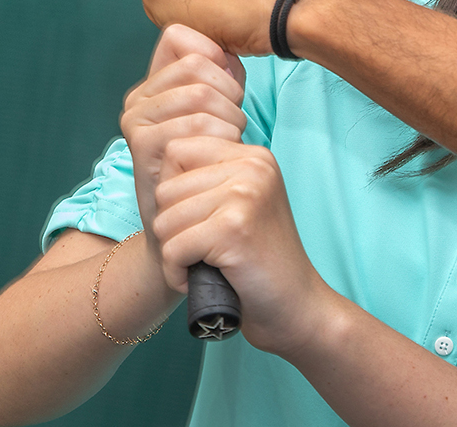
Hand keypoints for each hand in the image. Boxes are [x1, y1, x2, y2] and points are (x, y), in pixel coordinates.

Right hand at [120, 25, 248, 278]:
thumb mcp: (222, 113)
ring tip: (226, 145)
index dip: (215, 57)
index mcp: (153, 84)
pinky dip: (222, 138)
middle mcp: (137, 98)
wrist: (188, 230)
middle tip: (232, 127)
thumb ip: (223, 76)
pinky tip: (218, 159)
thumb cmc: (211, 168)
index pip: (181, 37)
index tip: (228, 92)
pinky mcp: (141, 146)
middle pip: (198, 64)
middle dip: (230, 94)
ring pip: (200, 93)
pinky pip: (195, 123)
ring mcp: (134, 121)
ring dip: (229, 119)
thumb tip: (226, 50)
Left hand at [152, 133, 334, 358]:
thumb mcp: (241, 202)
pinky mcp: (233, 229)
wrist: (295, 305)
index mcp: (254, 156)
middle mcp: (252, 166)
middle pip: (165, 189)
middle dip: (172, 227)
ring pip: (165, 220)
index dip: (174, 193)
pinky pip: (172, 249)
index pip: (177, 150)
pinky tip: (201, 279)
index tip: (200, 220)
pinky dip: (177, 274)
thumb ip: (211, 177)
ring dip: (174, 253)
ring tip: (205, 263)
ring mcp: (245, 195)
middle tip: (203, 249)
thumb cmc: (259, 260)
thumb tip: (161, 155)